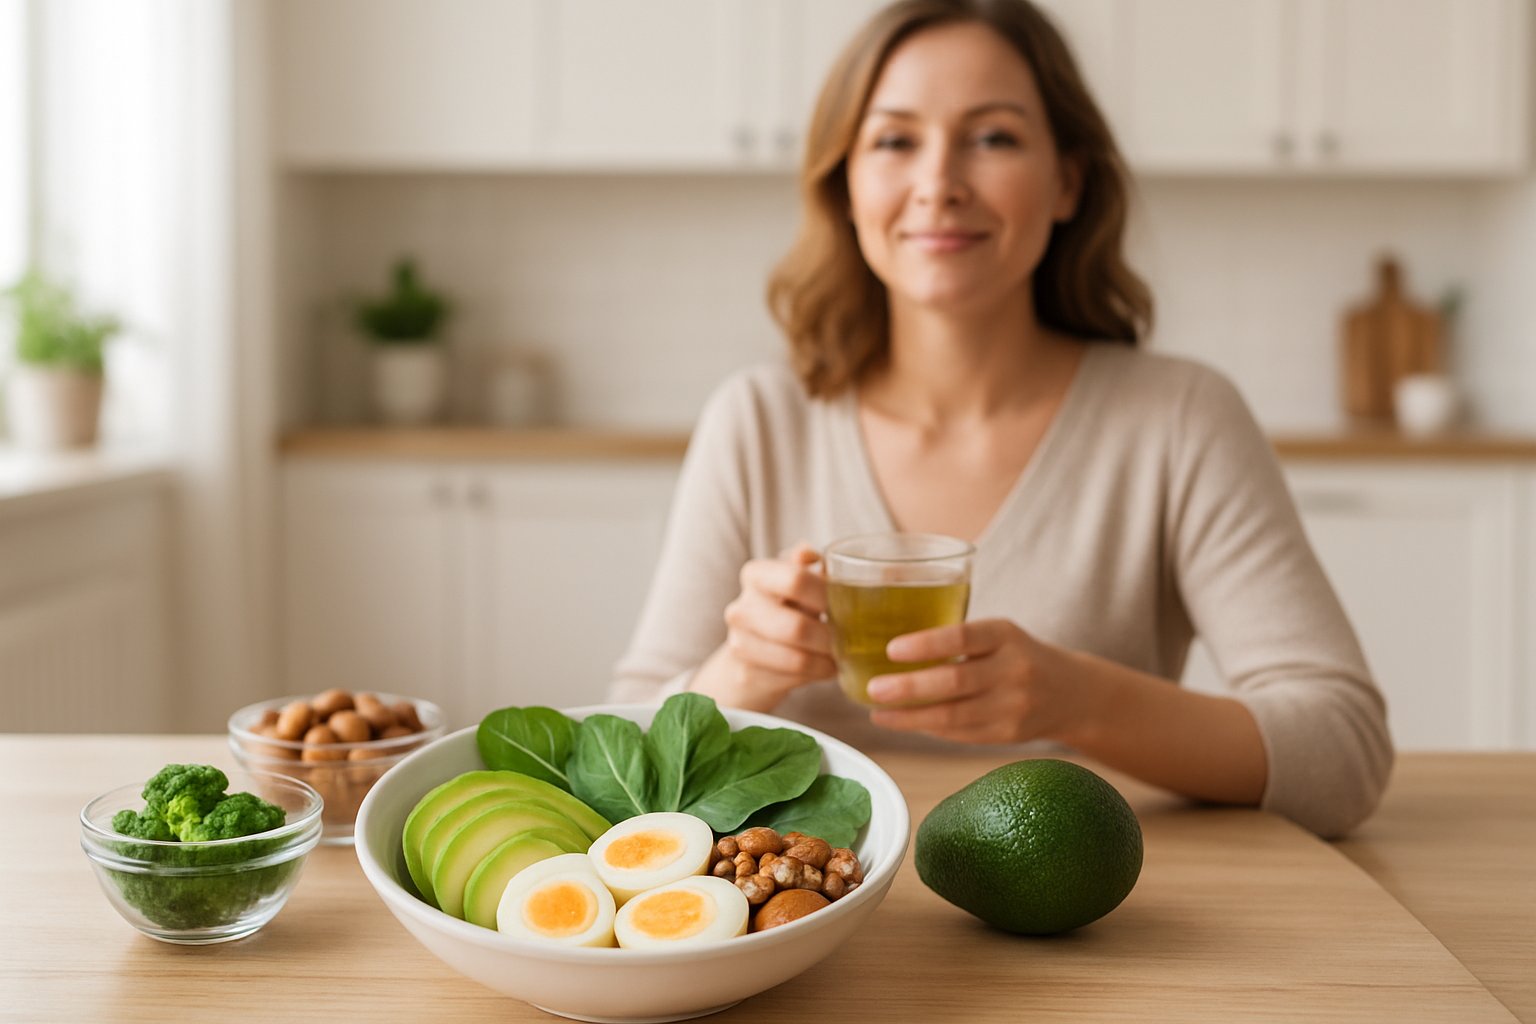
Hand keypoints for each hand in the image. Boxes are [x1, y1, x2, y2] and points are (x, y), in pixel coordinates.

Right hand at [689, 544, 836, 712]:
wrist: (750, 656)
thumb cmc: (784, 610)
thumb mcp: (795, 584)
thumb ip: (806, 567)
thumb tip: (810, 554)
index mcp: (755, 575)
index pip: (795, 580)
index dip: (825, 594)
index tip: (844, 601)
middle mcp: (741, 608)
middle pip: (797, 627)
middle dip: (831, 636)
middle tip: (850, 637)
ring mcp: (739, 643)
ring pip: (798, 659)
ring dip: (828, 659)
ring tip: (841, 653)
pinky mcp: (747, 674)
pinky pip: (795, 677)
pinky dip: (819, 672)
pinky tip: (826, 666)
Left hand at [864, 619, 1086, 743]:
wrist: (1073, 694)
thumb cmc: (1018, 656)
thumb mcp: (999, 636)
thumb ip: (959, 641)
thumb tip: (890, 651)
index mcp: (1006, 636)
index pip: (963, 637)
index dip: (926, 644)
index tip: (891, 649)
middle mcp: (1013, 671)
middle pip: (954, 682)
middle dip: (908, 688)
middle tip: (872, 689)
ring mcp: (1013, 707)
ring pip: (952, 716)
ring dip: (909, 717)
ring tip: (878, 713)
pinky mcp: (1007, 735)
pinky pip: (959, 734)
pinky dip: (927, 728)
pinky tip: (903, 722)